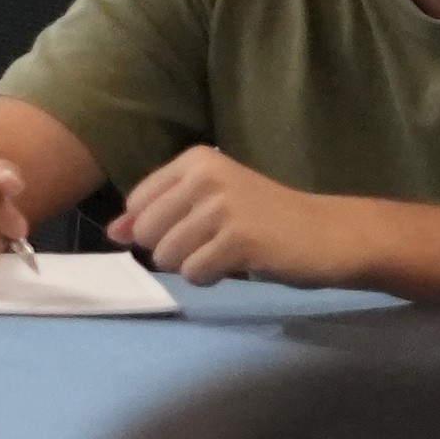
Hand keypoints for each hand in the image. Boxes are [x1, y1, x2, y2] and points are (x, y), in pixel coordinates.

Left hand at [111, 149, 334, 287]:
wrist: (327, 233)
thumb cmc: (265, 219)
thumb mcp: (207, 206)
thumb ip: (157, 214)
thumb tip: (112, 232)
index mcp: (194, 160)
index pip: (136, 205)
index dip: (156, 228)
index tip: (194, 227)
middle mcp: (205, 175)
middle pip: (146, 233)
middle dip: (173, 250)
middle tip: (215, 242)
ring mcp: (222, 206)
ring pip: (167, 256)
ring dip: (194, 265)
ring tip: (229, 251)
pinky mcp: (238, 238)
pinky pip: (194, 274)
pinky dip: (212, 278)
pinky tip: (241, 262)